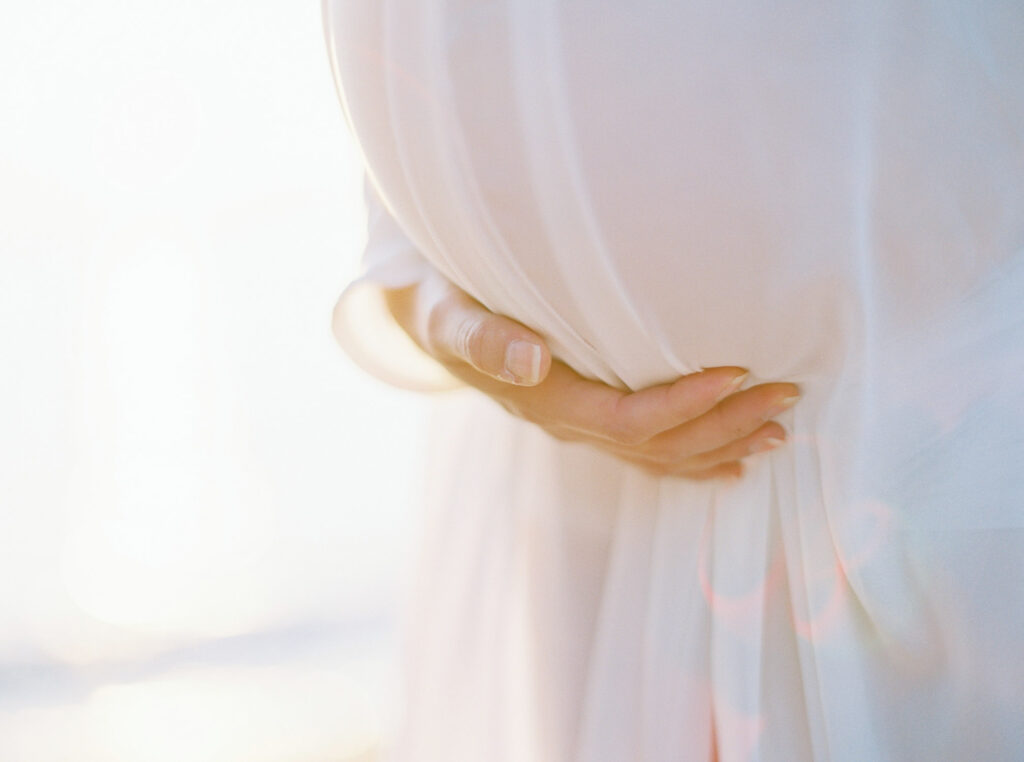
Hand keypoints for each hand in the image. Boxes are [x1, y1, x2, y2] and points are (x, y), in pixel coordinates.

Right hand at [385, 271, 799, 479]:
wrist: (435, 322)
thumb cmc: (446, 306)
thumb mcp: (450, 316)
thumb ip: (483, 338)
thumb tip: (530, 360)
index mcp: (546, 402)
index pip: (629, 420)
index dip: (685, 404)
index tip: (738, 372)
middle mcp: (570, 426)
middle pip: (660, 445)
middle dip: (724, 425)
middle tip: (786, 395)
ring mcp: (581, 429)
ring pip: (662, 456)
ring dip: (722, 445)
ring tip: (779, 431)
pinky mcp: (591, 419)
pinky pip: (650, 455)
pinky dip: (697, 460)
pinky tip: (735, 462)